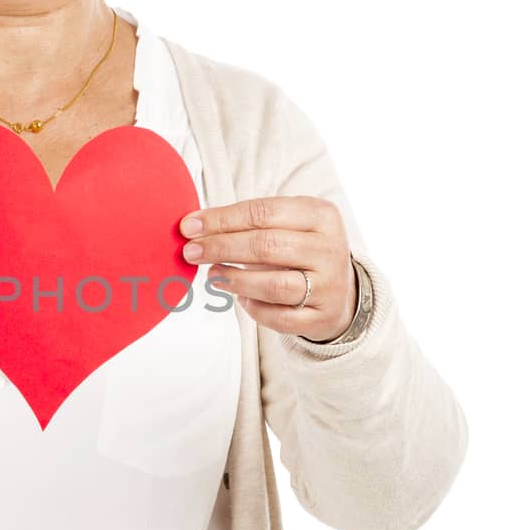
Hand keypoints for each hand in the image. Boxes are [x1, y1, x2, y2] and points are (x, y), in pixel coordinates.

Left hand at [179, 195, 357, 340]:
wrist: (340, 291)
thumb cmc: (300, 250)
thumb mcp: (288, 224)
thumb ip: (249, 222)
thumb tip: (195, 225)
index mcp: (321, 216)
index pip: (263, 212)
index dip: (222, 219)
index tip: (189, 226)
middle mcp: (329, 249)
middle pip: (266, 245)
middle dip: (221, 247)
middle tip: (191, 252)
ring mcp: (328, 285)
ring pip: (273, 284)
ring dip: (234, 279)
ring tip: (212, 275)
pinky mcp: (322, 317)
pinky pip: (278, 317)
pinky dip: (253, 308)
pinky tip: (239, 298)